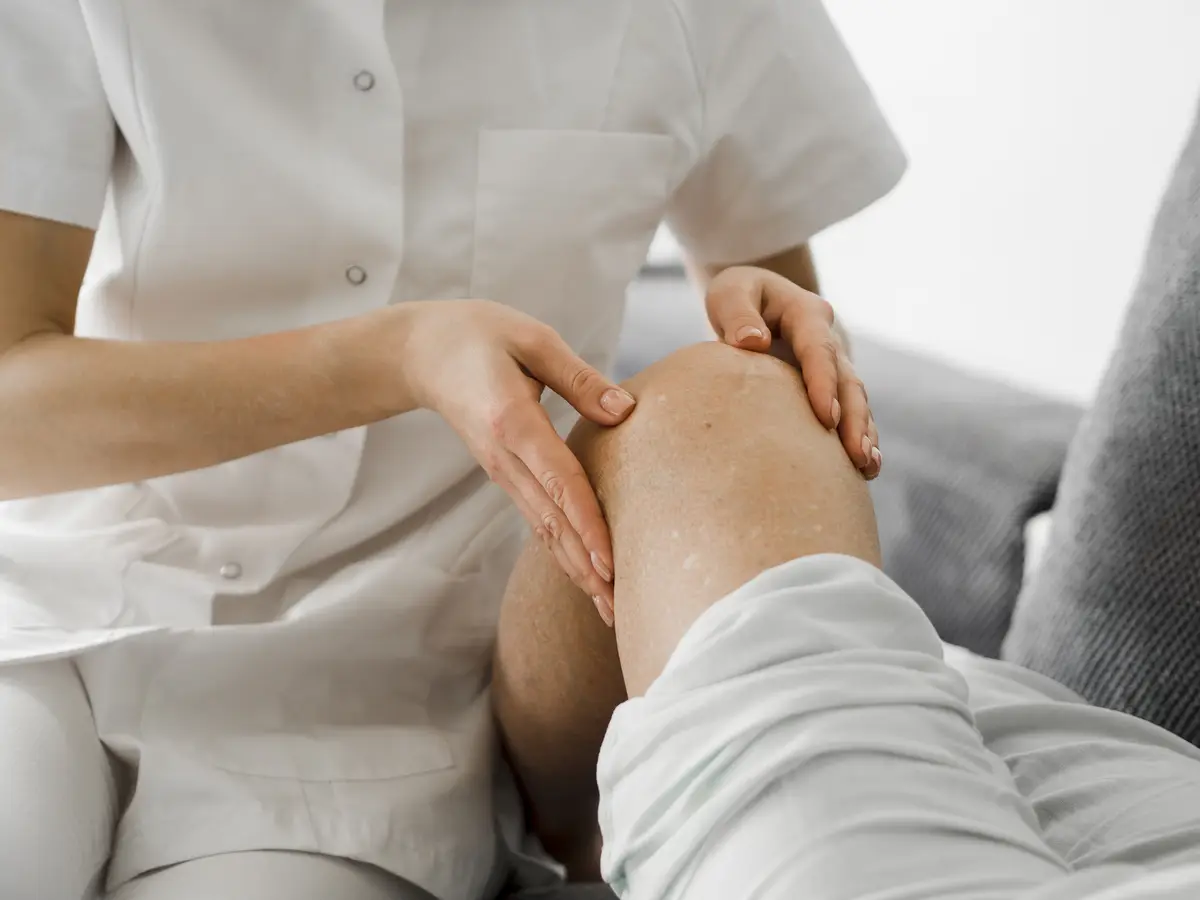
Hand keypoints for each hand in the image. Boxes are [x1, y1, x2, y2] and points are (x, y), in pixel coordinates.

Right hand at [400, 300, 631, 623]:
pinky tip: (586, 575)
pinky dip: (563, 551)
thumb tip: (625, 411)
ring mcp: (502, 472)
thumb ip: (579, 377)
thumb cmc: (479, 335)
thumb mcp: (531, 338)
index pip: (559, 482)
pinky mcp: (505, 475)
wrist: (421, 353)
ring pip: (544, 530)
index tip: (611, 563)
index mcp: (513, 423)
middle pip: (552, 522)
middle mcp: (506, 458)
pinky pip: (537, 519)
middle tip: (620, 609)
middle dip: (586, 567)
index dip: (587, 524)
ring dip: (576, 570)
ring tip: (609, 608)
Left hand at [704, 266, 881, 478]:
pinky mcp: (828, 386)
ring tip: (867, 468)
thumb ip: (738, 313)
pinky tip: (863, 472)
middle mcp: (828, 340)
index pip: (819, 350)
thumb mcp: (730, 293)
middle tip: (856, 454)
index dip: (824, 383)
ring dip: (862, 433)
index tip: (826, 417)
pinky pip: (848, 413)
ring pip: (855, 401)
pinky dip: (856, 438)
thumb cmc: (738, 296)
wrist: (754, 299)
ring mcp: (832, 365)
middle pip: (847, 381)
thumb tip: (752, 342)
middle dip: (854, 419)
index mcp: (806, 314)